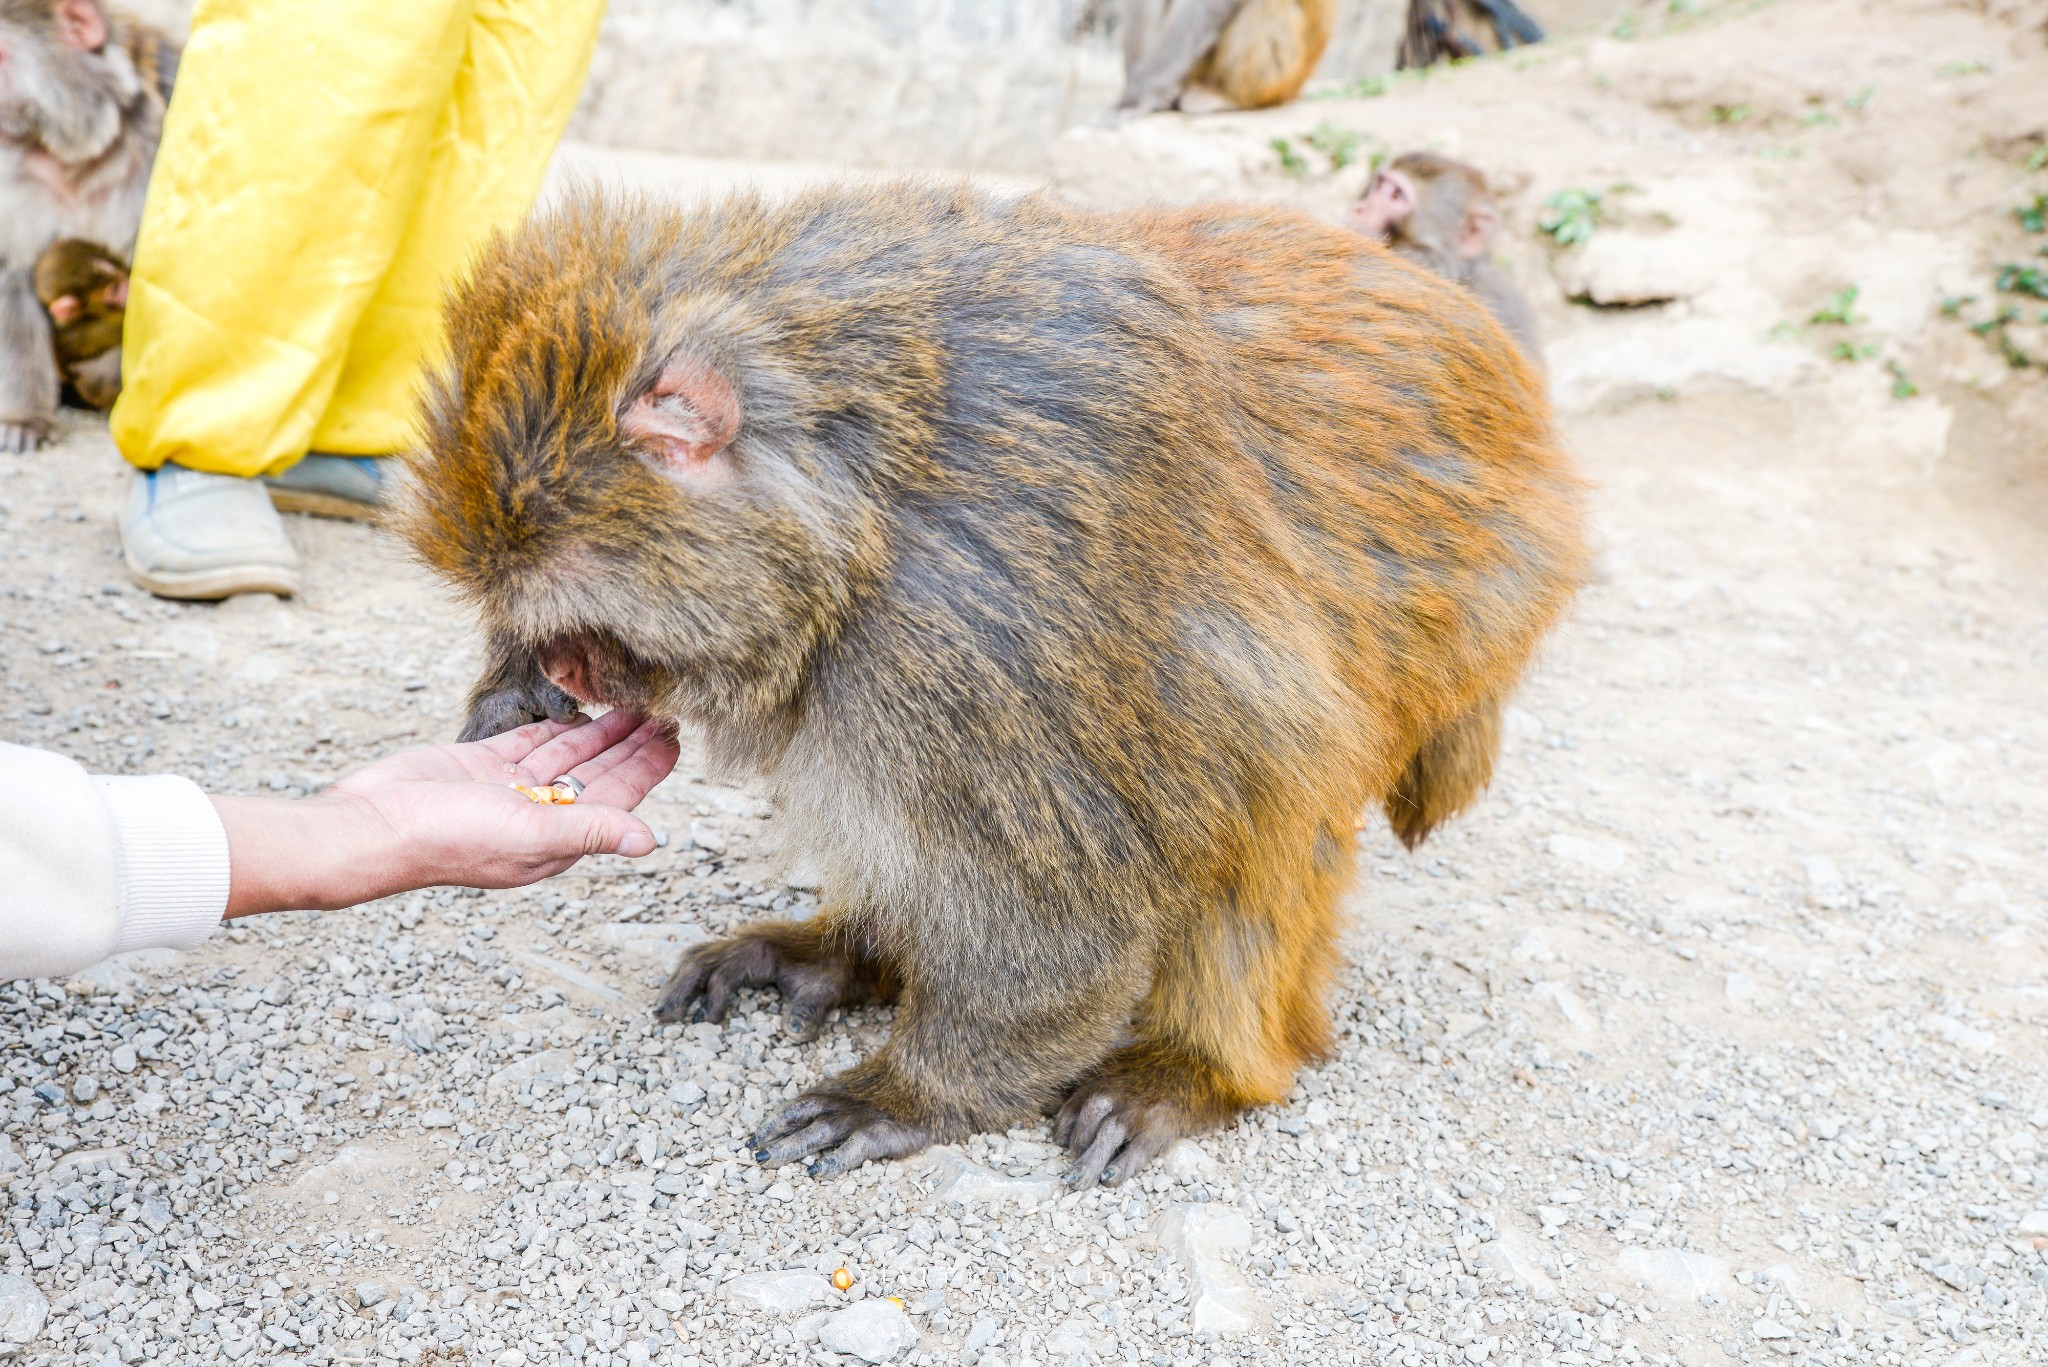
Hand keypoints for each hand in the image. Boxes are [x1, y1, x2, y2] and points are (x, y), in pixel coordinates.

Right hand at [212, 710, 680, 915]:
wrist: (371, 826)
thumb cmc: (446, 840)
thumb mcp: (528, 834)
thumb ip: (590, 831)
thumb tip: (650, 841)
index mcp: (558, 837)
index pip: (617, 796)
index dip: (647, 767)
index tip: (676, 736)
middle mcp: (539, 814)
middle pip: (599, 772)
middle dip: (632, 742)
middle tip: (667, 706)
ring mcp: (510, 789)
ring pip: (568, 753)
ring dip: (601, 729)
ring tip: (634, 700)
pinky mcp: (482, 765)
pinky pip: (530, 741)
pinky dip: (556, 725)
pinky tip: (580, 708)